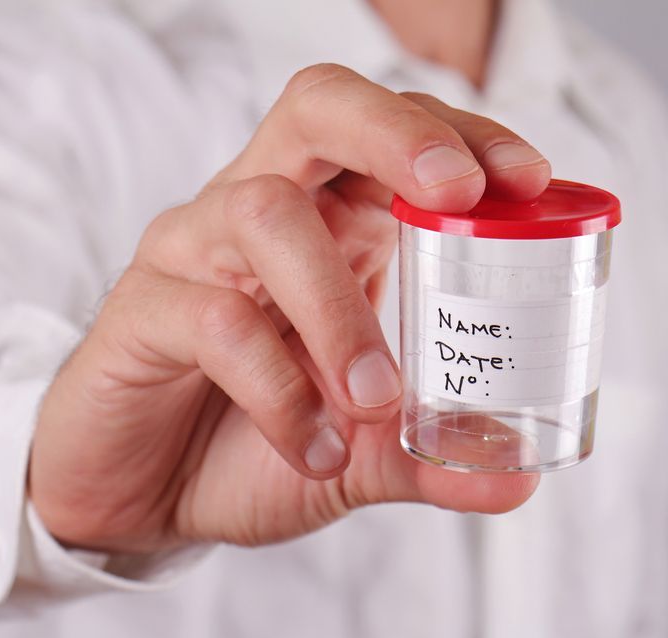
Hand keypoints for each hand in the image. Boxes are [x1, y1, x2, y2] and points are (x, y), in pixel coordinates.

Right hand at [29, 64, 549, 553]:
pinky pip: (213, 320)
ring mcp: (192, 252)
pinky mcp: (140, 310)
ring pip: (266, 215)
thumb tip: (520, 480)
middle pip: (318, 110)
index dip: (459, 135)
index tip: (526, 181)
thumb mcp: (361, 454)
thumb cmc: (250, 445)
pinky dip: (278, 390)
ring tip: (375, 402)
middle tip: (458, 194)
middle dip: (396, 134)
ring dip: (338, 310)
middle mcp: (257, 214)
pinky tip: (311, 450)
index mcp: (325, 226)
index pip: (390, 136)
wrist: (144, 497)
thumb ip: (432, 457)